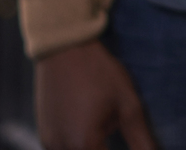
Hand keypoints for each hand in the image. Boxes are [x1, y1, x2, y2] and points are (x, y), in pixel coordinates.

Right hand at [35, 40, 155, 149]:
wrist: (62, 47)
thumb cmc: (98, 72)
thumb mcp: (127, 104)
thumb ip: (141, 139)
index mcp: (85, 144)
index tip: (120, 128)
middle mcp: (62, 148)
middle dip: (105, 147)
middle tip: (111, 121)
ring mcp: (50, 142)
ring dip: (93, 146)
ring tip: (100, 119)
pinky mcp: (44, 135)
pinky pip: (64, 148)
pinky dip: (78, 144)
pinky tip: (87, 121)